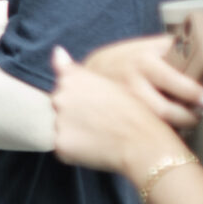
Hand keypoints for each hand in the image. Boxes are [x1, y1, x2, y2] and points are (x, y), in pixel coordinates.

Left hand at [51, 47, 180, 174]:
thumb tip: (57, 50)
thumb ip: (73, 69)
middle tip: (103, 123)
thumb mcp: (107, 81)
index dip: (84, 99)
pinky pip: (64, 150)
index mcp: (72, 79)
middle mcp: (60, 97)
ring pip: (62, 129)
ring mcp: (59, 121)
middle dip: (75, 116)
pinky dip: (76, 153)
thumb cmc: (135, 112)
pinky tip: (98, 150)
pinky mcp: (60, 144)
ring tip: (103, 136)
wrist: (146, 144)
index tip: (101, 106)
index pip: (64, 89)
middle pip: (60, 108)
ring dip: (76, 134)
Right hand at [81, 33, 202, 129]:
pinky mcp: (117, 120)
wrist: (86, 76)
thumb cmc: (123, 59)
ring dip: (176, 127)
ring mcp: (123, 105)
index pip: (177, 82)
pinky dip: (159, 133)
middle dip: (188, 118)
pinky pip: (144, 132)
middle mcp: (132, 85)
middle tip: (198, 115)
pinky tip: (164, 129)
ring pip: (157, 125)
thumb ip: (174, 48)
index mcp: (143, 62)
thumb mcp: (145, 46)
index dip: (197, 95)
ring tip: (185, 121)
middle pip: (167, 112)